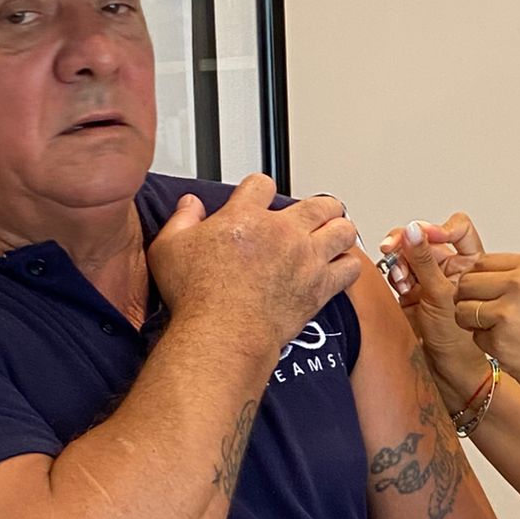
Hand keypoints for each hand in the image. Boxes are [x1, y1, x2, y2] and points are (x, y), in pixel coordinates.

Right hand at [149, 175, 359, 364]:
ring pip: (343, 230)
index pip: (262, 184)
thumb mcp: (169, 248)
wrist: (223, 334)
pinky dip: (348, 267)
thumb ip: (181, 220)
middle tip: (318, 214)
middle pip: (320, 203)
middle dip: (321, 207)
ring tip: (335, 236)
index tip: (262, 198)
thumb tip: (190, 205)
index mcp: (246, 216)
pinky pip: (350, 268)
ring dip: (340, 231)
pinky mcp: (320, 287)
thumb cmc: (197, 296)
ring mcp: (305, 258)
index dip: (261, 189)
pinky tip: (340, 269)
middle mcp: (282, 232)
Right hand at [378, 216, 490, 410]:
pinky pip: (396, 271)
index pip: (457, 229)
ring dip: (399, 261)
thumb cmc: (458, 342)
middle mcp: (448, 269)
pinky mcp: (410, 292)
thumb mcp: (442, 295)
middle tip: (395, 248)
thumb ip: (425, 260)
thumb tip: (414, 230)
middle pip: (424, 238)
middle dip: (408, 243)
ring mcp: (428, 280)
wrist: (444, 372)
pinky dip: (393, 274)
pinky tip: (398, 285)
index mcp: (469, 264)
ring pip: (407, 254)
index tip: (427, 235)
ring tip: (402, 277)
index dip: (441, 228)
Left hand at [449, 251, 519, 422]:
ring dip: (473, 323)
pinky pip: (474, 336)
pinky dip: (487, 345)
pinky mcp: (499, 339)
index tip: (487, 295)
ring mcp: (507, 311)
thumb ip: (516, 279)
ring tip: (501, 332)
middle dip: (470, 300)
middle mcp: (519, 282)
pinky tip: (512, 348)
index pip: (481, 262)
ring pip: (462, 309)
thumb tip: (479, 278)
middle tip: (488, 317)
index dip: (479, 281)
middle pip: (466, 282)